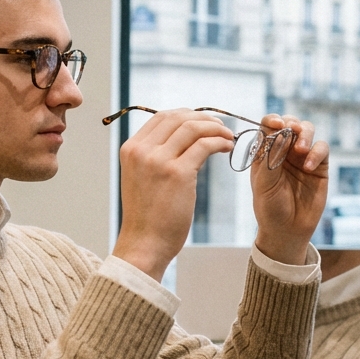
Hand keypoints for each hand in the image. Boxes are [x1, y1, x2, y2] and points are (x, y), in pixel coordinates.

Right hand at [112, 109, 234, 281]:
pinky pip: (204, 146)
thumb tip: (185, 140)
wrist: (144, 243)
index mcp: (131, 149)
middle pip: (178, 117)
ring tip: (228, 137)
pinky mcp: (178, 173)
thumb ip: (156, 157)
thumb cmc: (147, 217)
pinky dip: (219, 142)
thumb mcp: (142, 178)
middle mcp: (142, 150)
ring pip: (193, 128)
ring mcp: (158, 161)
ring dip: (215, 128)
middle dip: (203, 118)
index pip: (161, 117)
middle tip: (221, 127)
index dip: (186, 114)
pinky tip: (226, 148)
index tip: (203, 121)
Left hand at [250, 114, 329, 265]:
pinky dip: (316, 152)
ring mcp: (302, 156)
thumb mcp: (263, 184)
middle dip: (291, 123)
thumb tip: (279, 134)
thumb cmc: (270, 208)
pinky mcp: (319, 166)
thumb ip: (270, 158)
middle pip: (290, 123)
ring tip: (300, 149)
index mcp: (265, 151)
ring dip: (305, 134)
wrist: (287, 230)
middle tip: (291, 130)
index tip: (276, 124)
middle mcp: (284, 150)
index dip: (272, 120)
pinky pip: (322, 149)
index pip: (268, 126)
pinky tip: (308, 167)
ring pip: (308, 131)